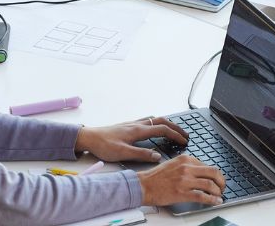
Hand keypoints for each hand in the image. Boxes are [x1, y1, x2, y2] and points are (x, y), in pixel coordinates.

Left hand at [75, 116, 189, 163]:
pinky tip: (155, 129)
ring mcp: (132, 124)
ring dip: (167, 124)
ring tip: (174, 131)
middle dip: (175, 127)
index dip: (175, 135)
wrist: (89, 138)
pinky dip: (157, 123)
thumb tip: (158, 156)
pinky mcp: (128, 126)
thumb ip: (141, 154)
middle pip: (161, 121)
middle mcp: (137, 124)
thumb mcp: (123, 153)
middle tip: (185, 134)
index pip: (162, 129)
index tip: (184, 141)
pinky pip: (147, 121)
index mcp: (138, 130)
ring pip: (154, 119)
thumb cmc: (104, 145)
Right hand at [136, 155, 225, 209]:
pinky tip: (216, 202)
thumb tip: (202, 173)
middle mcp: (187, 168)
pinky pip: (203, 196)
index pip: (207, 165)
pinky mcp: (182, 193)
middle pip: (213, 172)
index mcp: (185, 159)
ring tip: (219, 196)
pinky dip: (212, 200)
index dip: (215, 174)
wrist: (144, 185)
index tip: (217, 180)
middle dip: (221, 181)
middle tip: (222, 187)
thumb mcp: (174, 164)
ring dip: (218, 192)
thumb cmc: (156, 177)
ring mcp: (185, 180)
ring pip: (210, 184)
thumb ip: (188, 166)